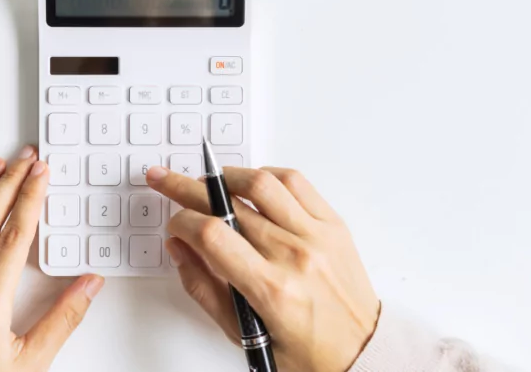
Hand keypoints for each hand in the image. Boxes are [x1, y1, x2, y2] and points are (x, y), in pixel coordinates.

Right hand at [146, 165, 379, 371]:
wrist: (363, 353)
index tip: (173, 225)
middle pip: (230, 204)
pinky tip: (251, 184)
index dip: (182, 222)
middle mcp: (296, 257)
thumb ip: (204, 288)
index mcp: (271, 290)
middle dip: (188, 190)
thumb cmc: (309, 353)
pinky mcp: (334, 225)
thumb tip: (178, 248)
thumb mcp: (244, 334)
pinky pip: (296, 183)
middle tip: (167, 180)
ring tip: (209, 182)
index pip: (212, 234)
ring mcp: (318, 236)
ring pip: (262, 183)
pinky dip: (267, 176)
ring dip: (227, 176)